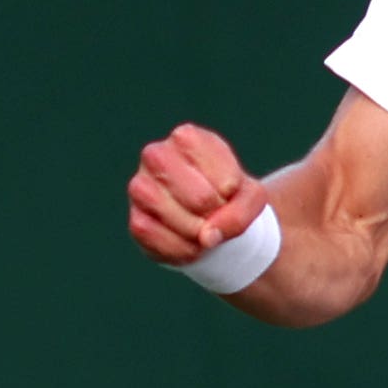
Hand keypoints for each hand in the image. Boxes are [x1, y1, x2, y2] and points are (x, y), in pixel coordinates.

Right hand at [127, 123, 271, 265]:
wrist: (211, 217)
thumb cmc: (230, 196)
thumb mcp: (251, 198)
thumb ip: (240, 214)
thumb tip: (206, 237)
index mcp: (188, 138)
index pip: (224, 180)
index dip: (233, 196)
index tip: (229, 190)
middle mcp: (156, 155)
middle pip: (199, 198)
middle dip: (215, 215)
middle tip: (214, 211)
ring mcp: (140, 186)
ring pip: (174, 218)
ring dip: (197, 234)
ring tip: (203, 230)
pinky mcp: (136, 218)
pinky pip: (159, 240)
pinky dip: (182, 249)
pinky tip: (189, 243)